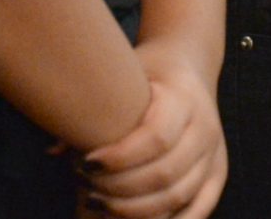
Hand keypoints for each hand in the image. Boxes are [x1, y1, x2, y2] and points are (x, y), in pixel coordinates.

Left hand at [80, 50, 226, 218]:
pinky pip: (199, 208)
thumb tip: (53, 151)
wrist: (189, 65)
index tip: (86, 162)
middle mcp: (205, 128)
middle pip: (164, 173)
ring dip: (135, 210)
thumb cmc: (147, 74)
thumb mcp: (125, 75)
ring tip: (101, 205)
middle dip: (120, 189)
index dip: (119, 158)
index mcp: (185, 100)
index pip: (156, 138)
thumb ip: (93, 108)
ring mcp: (214, 153)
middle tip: (88, 190)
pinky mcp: (218, 172)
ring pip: (177, 195)